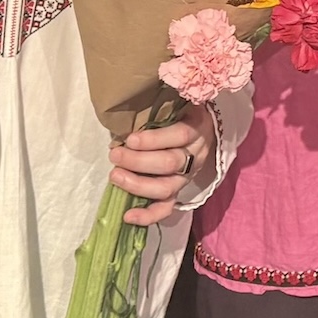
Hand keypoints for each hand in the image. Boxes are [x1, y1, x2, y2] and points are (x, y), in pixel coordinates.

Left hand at [112, 112, 217, 227]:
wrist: (202, 128)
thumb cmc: (181, 111)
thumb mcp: (178, 100)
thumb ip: (162, 102)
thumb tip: (133, 102)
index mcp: (197, 128)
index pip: (179, 135)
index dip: (153, 140)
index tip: (130, 139)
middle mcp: (195, 154)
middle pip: (169, 163)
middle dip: (138, 161)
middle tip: (115, 155)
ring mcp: (187, 176)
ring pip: (166, 187)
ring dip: (138, 184)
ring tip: (115, 176)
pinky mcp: (179, 191)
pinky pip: (167, 207)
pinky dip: (148, 215)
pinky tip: (128, 217)